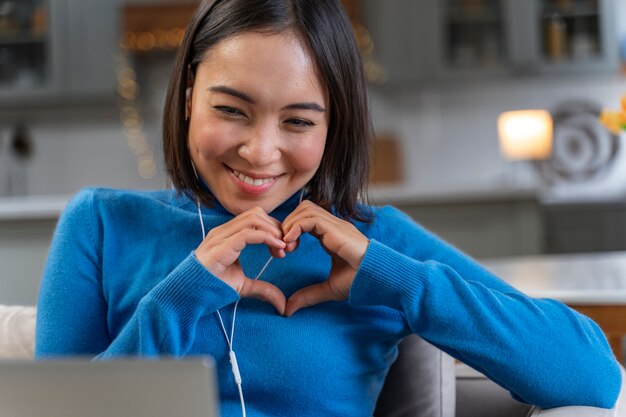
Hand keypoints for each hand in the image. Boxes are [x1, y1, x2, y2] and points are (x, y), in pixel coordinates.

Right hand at [194, 207, 287, 314]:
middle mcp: (224, 231)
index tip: (284, 249)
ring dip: (273, 231)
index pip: (256, 218)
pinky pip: (248, 233)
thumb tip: (282, 304)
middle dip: (276, 228)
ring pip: (254, 218)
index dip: (274, 229)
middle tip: (286, 249)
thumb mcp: (243, 287)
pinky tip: (277, 249)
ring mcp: (220, 236)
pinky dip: (267, 238)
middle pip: (257, 214)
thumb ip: (263, 290)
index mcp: (228, 235)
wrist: (187, 296)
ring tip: (282, 249)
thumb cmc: (211, 288)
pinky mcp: (221, 246)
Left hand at [281, 201, 368, 315]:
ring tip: (286, 246)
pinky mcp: (336, 228)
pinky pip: (310, 218)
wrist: (379, 278)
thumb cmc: (360, 281)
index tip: (284, 252)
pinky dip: (296, 227)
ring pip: (305, 208)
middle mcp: (333, 225)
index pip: (305, 220)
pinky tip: (291, 243)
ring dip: (290, 224)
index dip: (290, 231)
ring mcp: (335, 224)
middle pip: (303, 209)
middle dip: (287, 224)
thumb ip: (308, 295)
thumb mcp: (328, 289)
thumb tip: (288, 309)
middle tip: (282, 248)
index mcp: (331, 235)